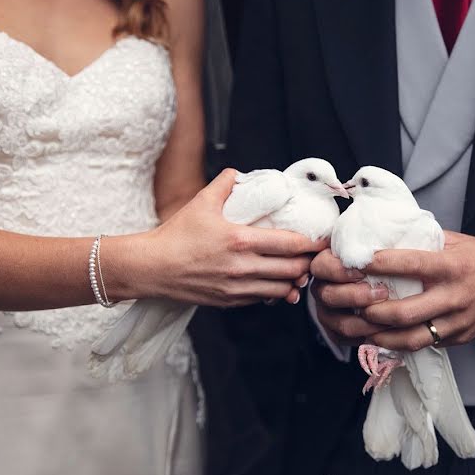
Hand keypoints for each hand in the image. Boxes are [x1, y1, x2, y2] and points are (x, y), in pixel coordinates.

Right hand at [119, 169, 324, 306]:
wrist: (152, 267)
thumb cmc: (176, 234)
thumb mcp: (202, 202)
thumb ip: (225, 183)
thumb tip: (240, 173)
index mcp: (240, 241)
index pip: (291, 245)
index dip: (312, 243)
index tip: (322, 239)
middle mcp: (242, 268)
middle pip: (293, 270)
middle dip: (307, 263)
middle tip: (313, 255)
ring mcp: (237, 288)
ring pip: (282, 290)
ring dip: (294, 280)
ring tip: (298, 270)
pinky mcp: (229, 301)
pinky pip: (263, 299)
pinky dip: (275, 292)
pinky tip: (276, 282)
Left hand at [311, 232, 474, 350]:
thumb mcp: (456, 241)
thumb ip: (422, 240)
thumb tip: (385, 235)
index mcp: (451, 266)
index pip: (410, 264)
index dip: (379, 264)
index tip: (354, 261)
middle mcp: (454, 296)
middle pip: (405, 312)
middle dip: (371, 311)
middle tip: (350, 303)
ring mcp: (457, 322)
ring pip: (411, 337)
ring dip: (380, 335)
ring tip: (359, 327)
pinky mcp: (458, 338)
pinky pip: (424, 343)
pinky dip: (400, 342)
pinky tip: (382, 336)